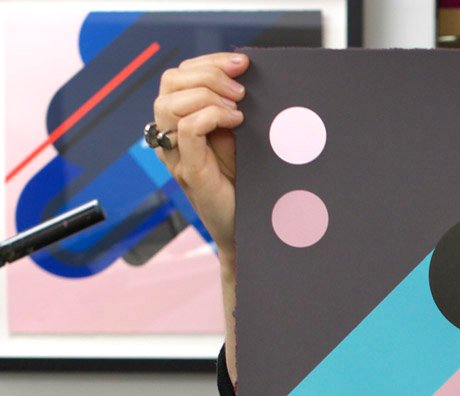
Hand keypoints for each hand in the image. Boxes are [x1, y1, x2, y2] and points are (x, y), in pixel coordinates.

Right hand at [152, 52, 247, 260]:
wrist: (248, 228)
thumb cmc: (244, 184)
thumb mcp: (238, 138)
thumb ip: (230, 109)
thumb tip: (242, 76)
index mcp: (178, 121)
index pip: (181, 74)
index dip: (210, 61)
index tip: (242, 63)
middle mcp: (169, 134)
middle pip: (171, 80)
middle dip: (209, 74)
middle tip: (241, 90)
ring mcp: (175, 153)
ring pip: (172, 101)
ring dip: (209, 95)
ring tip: (238, 109)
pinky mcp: (188, 171)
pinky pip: (187, 128)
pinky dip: (211, 116)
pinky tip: (235, 123)